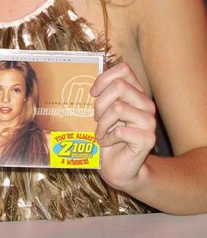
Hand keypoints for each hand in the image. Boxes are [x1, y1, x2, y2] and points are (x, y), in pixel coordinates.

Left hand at [90, 62, 155, 193]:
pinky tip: (107, 143)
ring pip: (118, 108)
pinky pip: (120, 131)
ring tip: (100, 133)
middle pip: (119, 86)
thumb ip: (102, 95)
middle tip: (95, 118)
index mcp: (136, 93)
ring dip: (102, 123)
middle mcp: (146, 104)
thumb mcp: (104, 112)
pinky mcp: (148, 139)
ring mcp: (149, 121)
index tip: (93, 93)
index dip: (104, 78)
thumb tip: (87, 80)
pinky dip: (107, 138)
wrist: (120, 167)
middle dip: (100, 103)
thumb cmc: (109, 136)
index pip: (124, 70)